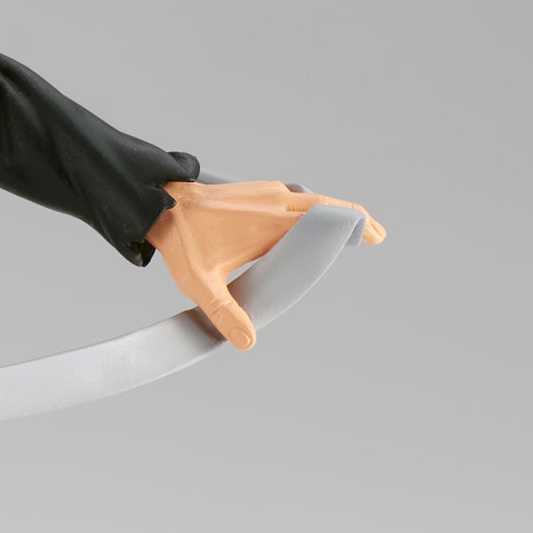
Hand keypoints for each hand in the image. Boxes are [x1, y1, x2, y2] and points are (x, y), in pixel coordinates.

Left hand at [149, 179, 384, 349]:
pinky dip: (312, 207)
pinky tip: (311, 223)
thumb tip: (248, 342)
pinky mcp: (255, 190)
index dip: (351, 224)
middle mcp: (273, 202)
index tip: (372, 236)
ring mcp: (265, 192)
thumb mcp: (200, 284)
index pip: (323, 218)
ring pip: (311, 199)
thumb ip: (225, 313)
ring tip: (349, 229)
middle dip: (352, 217)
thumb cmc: (180, 241)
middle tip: (373, 234)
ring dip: (333, 211)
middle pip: (326, 205)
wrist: (158, 204)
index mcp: (269, 223)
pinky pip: (294, 197)